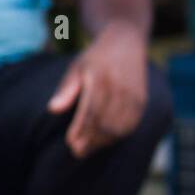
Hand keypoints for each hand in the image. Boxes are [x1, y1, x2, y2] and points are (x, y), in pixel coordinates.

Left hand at [47, 23, 147, 158]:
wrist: (126, 43)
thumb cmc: (95, 59)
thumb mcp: (76, 67)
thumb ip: (66, 89)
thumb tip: (53, 109)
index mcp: (101, 78)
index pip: (91, 111)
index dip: (81, 130)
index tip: (70, 143)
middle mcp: (120, 88)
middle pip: (105, 123)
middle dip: (91, 141)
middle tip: (77, 152)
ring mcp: (134, 95)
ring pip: (119, 127)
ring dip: (102, 142)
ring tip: (87, 149)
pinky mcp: (141, 101)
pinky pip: (130, 125)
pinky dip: (116, 136)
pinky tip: (103, 141)